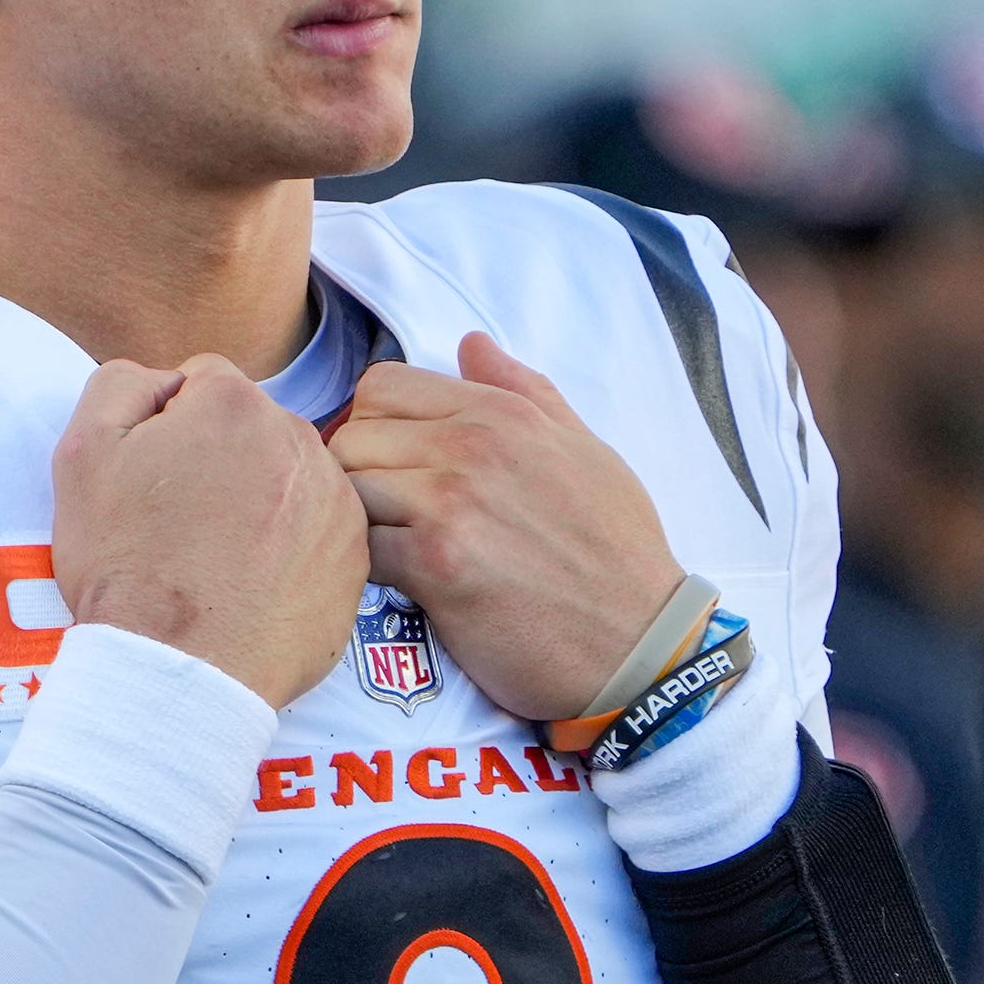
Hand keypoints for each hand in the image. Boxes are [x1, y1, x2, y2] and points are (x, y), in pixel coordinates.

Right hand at [51, 355, 367, 708]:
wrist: (180, 669)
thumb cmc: (126, 565)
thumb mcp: (82, 453)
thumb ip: (123, 384)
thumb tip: (165, 382)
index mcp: (234, 404)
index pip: (202, 383)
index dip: (168, 428)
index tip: (155, 479)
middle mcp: (301, 439)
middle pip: (252, 427)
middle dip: (220, 459)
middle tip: (184, 523)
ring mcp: (337, 500)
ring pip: (289, 476)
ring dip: (260, 499)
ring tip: (218, 558)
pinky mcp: (354, 557)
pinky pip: (320, 530)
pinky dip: (291, 547)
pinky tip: (254, 582)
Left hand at [326, 333, 683, 724]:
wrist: (636, 640)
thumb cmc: (616, 550)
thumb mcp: (585, 450)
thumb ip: (525, 391)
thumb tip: (472, 343)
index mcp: (502, 412)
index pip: (383, 386)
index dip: (376, 425)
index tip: (396, 464)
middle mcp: (471, 446)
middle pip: (353, 435)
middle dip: (359, 474)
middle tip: (390, 514)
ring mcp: (450, 503)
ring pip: (347, 488)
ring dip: (360, 521)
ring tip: (395, 546)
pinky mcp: (435, 565)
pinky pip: (361, 548)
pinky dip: (370, 567)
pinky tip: (403, 581)